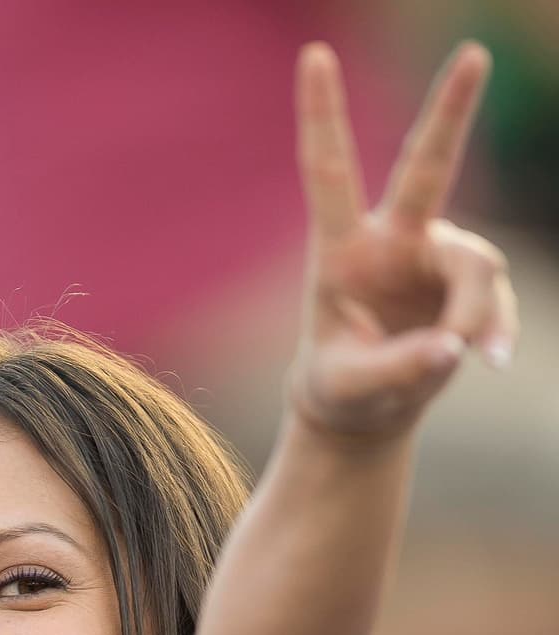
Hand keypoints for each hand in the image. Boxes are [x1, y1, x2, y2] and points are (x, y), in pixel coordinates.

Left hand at [285, 40, 519, 442]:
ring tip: (467, 357)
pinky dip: (494, 330)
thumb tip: (452, 349)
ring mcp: (435, 256)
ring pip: (476, 264)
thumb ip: (395, 370)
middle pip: (427, 167)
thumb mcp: (350, 388)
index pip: (330, 174)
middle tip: (474, 52)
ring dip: (474, 312)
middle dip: (452, 110)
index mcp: (342, 252)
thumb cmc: (340, 389)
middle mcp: (394, 240)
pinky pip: (492, 301)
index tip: (315, 54)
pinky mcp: (466, 282)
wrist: (365, 407)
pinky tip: (492, 360)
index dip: (324, 115)